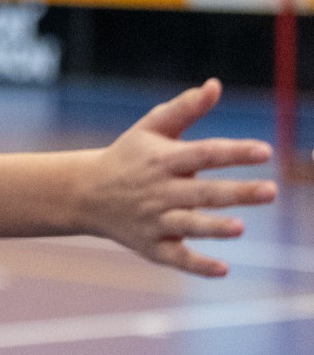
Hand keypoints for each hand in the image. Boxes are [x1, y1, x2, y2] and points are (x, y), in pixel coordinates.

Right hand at [84, 79, 274, 275]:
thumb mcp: (150, 129)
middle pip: (203, 192)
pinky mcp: (152, 245)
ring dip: (213, 228)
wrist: (84, 193)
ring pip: (188, 225)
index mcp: (163, 160)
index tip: (264, 151)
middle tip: (271, 190)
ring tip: (240, 228)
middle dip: (236, 192)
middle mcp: (160, 191)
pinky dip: (197, 266)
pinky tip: (223, 270)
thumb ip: (185, 109)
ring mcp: (155, 220)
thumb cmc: (128, 157)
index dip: (233, 152)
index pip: (203, 154)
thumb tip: (215, 85)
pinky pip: (175, 258)